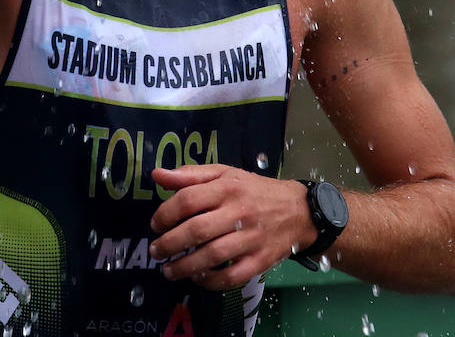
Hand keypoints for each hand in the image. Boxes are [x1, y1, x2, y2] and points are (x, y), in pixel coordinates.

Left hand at [147, 166, 312, 290]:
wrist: (299, 210)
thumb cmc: (254, 190)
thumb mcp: (225, 173)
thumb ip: (190, 175)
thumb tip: (157, 174)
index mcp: (227, 187)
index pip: (188, 200)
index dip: (165, 214)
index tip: (155, 225)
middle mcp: (239, 212)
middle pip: (197, 230)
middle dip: (170, 244)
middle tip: (155, 251)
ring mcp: (251, 238)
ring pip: (212, 256)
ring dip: (184, 266)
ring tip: (168, 270)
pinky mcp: (261, 260)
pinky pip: (232, 276)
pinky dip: (211, 281)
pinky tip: (197, 278)